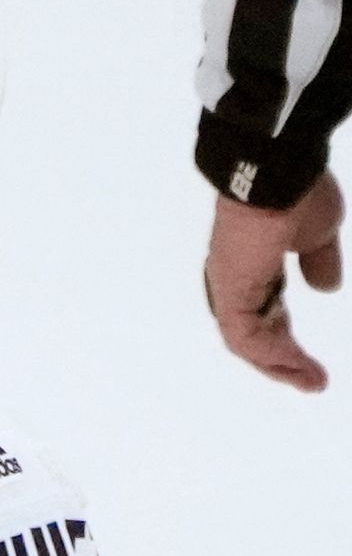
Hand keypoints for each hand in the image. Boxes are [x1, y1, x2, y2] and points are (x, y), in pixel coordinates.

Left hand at [204, 179, 338, 390]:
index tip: (312, 361)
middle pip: (254, 333)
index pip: (266, 312)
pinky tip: (295, 366)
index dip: (287, 338)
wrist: (278, 173)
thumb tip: (326, 287)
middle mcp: (236, 278)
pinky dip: (268, 354)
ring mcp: (230, 285)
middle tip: (313, 381)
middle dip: (283, 360)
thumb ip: (319, 261)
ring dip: (279, 364)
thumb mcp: (317, 234)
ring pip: (247, 340)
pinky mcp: (230, 290)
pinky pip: (244, 335)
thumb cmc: (297, 194)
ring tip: (311, 381)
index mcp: (254, 265)